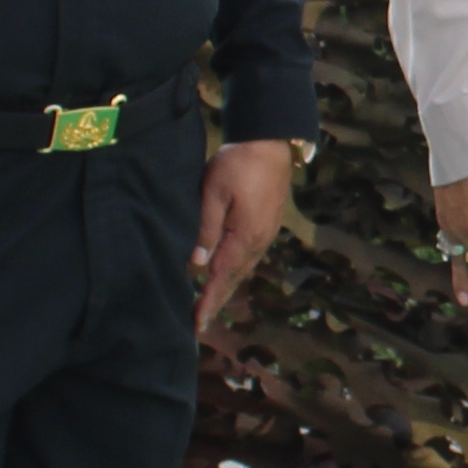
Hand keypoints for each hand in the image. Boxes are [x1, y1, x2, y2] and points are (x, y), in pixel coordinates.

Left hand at [192, 139, 299, 333]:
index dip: (208, 302)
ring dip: (226, 288)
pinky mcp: (267, 225)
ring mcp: (266, 234)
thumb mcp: (214, 192)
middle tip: (198, 325)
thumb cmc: (238, 163)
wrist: (270, 142)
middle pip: (234, 279)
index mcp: (244, 237)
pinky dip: (235, 271)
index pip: (221, 278)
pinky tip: (227, 274)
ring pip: (243, 269)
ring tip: (209, 305)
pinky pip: (249, 257)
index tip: (196, 325)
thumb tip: (197, 264)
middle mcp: (258, 242)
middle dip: (216, 302)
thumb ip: (206, 228)